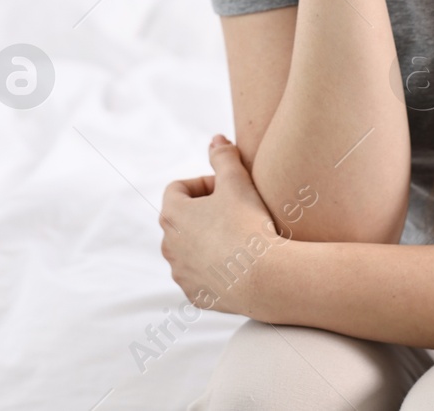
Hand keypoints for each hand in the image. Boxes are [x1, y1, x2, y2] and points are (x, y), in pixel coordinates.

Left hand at [159, 135, 288, 317]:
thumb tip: (216, 140)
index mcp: (171, 215)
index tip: (227, 189)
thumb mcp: (237, 181)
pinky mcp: (195, 294)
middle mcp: (168, 245)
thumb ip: (223, 156)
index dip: (203, 184)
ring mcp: (180, 272)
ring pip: (190, 249)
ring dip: (208, 240)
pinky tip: (238, 262)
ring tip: (238, 237)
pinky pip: (200, 275)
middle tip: (235, 211)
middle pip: (182, 219)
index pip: (178, 189)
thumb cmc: (248, 224)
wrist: (265, 278)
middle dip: (205, 212)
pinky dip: (214, 267)